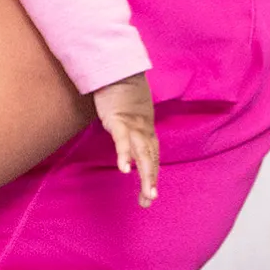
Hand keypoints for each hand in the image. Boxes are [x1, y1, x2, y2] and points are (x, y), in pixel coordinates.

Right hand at [92, 73, 158, 205]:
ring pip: (142, 155)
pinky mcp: (119, 120)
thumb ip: (130, 125)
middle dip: (150, 181)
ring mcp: (132, 126)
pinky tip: (124, 169)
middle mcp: (143, 131)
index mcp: (145, 131)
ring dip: (145, 175)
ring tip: (146, 195)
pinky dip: (124, 155)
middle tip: (149, 200)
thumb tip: (128, 135)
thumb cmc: (121, 91)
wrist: (117, 69)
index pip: (151, 157)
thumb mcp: (129, 112)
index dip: (151, 176)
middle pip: (150, 159)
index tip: (149, 195)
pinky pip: (122, 141)